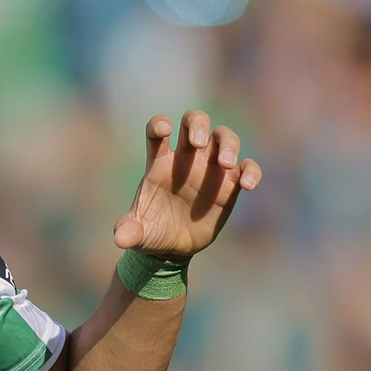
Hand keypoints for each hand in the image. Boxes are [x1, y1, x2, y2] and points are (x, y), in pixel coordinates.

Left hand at [112, 110, 262, 256]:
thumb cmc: (151, 232)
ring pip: (224, 137)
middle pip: (194, 121)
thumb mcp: (137, 234)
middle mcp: (186, 159)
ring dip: (228, 144)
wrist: (172, 248)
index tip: (164, 129)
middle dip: (197, 124)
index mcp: (159, 163)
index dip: (159, 124)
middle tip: (198, 143)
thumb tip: (120, 239)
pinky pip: (247, 167)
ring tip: (226, 164)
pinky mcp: (230, 185)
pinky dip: (251, 171)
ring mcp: (210, 168)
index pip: (158, 131)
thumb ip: (129, 231)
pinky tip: (247, 185)